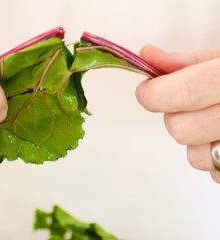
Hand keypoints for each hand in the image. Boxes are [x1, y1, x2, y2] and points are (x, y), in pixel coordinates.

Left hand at [136, 44, 219, 183]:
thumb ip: (183, 62)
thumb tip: (147, 56)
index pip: (184, 93)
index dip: (153, 94)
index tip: (146, 91)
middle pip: (181, 129)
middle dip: (174, 117)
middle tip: (187, 106)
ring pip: (195, 156)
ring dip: (194, 140)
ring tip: (211, 122)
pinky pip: (213, 172)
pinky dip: (211, 156)